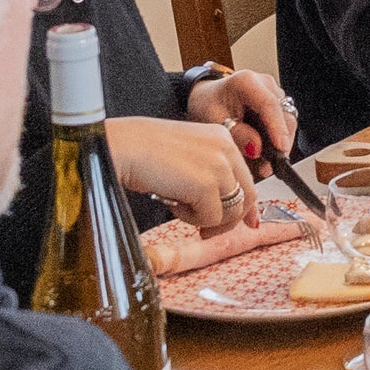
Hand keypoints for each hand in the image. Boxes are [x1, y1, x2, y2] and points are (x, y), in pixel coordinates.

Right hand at [107, 115, 253, 231]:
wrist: (121, 147)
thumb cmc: (143, 151)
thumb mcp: (187, 157)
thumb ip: (212, 175)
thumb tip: (236, 212)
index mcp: (221, 137)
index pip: (247, 177)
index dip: (246, 205)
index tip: (246, 222)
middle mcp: (226, 149)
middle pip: (246, 196)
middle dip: (229, 219)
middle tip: (207, 231)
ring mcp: (218, 166)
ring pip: (231, 211)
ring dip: (206, 218)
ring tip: (179, 206)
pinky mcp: (206, 186)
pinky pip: (211, 218)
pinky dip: (191, 219)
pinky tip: (172, 203)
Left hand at [186, 68, 300, 162]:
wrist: (206, 98)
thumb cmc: (207, 105)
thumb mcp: (214, 121)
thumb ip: (237, 135)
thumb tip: (257, 149)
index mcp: (247, 82)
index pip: (270, 105)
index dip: (277, 128)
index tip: (280, 148)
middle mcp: (265, 85)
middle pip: (285, 115)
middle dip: (280, 143)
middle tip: (269, 167)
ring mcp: (274, 94)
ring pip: (288, 122)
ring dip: (279, 145)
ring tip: (264, 166)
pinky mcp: (277, 105)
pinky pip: (284, 125)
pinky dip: (276, 142)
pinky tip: (264, 156)